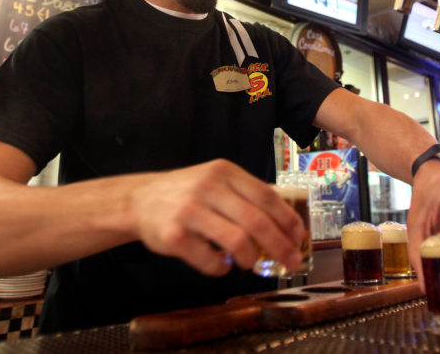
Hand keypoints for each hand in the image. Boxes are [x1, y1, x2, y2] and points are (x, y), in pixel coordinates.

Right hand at [125, 160, 304, 275]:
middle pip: (257, 221)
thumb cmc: (186, 192)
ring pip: (237, 241)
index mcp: (223, 171)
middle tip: (290, 261)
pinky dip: (222, 268)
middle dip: (280, 245)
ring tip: (249, 263)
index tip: (299, 236)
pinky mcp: (174, 236)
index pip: (266, 196)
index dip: (287, 219)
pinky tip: (221, 264)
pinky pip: (210, 260)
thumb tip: (286, 221)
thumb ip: (245, 194)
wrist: (139, 200)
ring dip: (250, 259)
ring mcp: (189, 211)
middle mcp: (208, 187)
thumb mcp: (216, 179)